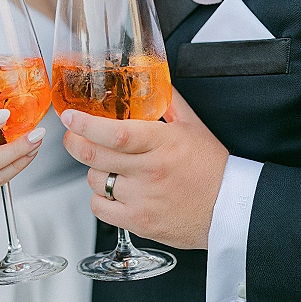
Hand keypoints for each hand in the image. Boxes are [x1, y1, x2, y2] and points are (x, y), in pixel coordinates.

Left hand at [60, 88, 228, 249]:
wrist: (230, 209)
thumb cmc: (212, 168)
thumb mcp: (193, 126)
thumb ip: (168, 102)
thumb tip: (152, 78)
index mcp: (162, 143)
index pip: (115, 133)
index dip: (86, 124)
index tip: (70, 116)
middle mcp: (150, 171)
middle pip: (94, 156)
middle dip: (74, 142)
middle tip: (73, 135)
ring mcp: (143, 199)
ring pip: (94, 180)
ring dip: (94, 170)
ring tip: (109, 166)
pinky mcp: (139, 223)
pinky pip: (100, 208)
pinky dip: (100, 198)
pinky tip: (113, 191)